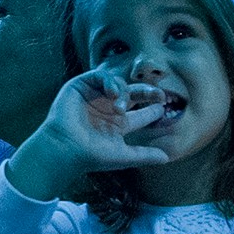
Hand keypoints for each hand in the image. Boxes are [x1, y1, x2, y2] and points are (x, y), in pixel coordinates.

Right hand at [8, 67, 169, 198]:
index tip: (163, 106)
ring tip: (120, 108)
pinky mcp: (80, 86)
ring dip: (124, 93)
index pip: (140, 113)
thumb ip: (145, 155)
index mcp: (117, 124)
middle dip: (146, 92)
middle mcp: (107, 108)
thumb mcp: (124, 155)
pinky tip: (112, 93)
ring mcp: (94, 96)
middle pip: (133, 94)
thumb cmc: (91, 154)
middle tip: (159, 95)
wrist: (67, 149)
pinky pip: (99, 75)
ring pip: (118, 83)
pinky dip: (108, 81)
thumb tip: (167, 158)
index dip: (152, 110)